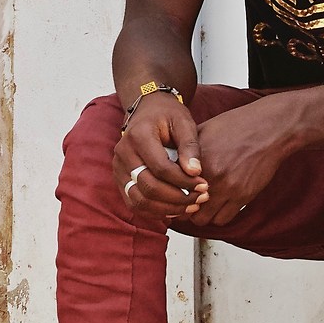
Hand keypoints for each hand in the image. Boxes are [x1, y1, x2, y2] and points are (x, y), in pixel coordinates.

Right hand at [113, 90, 206, 219]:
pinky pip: (134, 203)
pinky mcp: (120, 180)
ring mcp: (118, 169)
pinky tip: (177, 209)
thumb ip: (190, 146)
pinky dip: (155, 210)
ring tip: (192, 206)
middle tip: (201, 198)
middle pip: (148, 187)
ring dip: (167, 208)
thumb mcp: (184, 122)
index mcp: (138, 137)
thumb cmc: (168, 116)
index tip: (205, 185)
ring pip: (139, 200)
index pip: (160, 168)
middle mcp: (123, 154)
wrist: (148, 111)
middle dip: (178, 197)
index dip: (184, 181)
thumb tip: (195, 172)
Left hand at [179, 97, 300, 226]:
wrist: (270, 129)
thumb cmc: (239, 125)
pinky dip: (219, 215)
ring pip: (203, 219)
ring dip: (202, 214)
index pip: (171, 189)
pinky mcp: (243, 196)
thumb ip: (185, 148)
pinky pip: (223, 219)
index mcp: (195, 162)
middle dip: (184, 208)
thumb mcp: (204, 130)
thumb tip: (170, 159)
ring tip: (204, 206)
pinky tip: (221, 205)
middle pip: (184, 208)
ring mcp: (227, 189)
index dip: (170, 193)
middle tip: (187, 203)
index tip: (174, 193)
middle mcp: (209, 178)